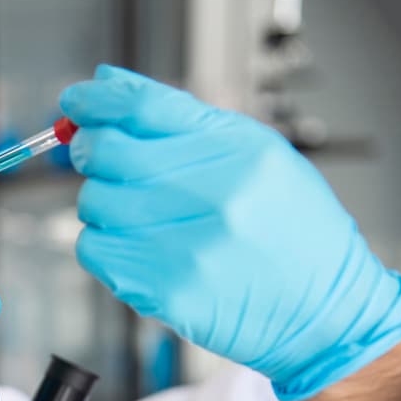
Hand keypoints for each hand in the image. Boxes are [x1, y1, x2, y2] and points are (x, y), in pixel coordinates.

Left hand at [61, 64, 400, 400]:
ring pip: (93, 204)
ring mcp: (187, 247)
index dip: (96, 102)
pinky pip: (94, 250)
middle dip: (92, 152)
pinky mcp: (165, 290)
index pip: (142, 108)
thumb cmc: (291, 231)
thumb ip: (181, 120)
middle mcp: (215, 195)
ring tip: (142, 216)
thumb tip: (109, 88)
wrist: (324, 312)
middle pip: (107, 154)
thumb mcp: (258, 154)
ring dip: (104, 205)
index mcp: (239, 151)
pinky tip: (138, 248)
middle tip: (99, 159)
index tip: (77, 101)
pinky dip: (104, 246)